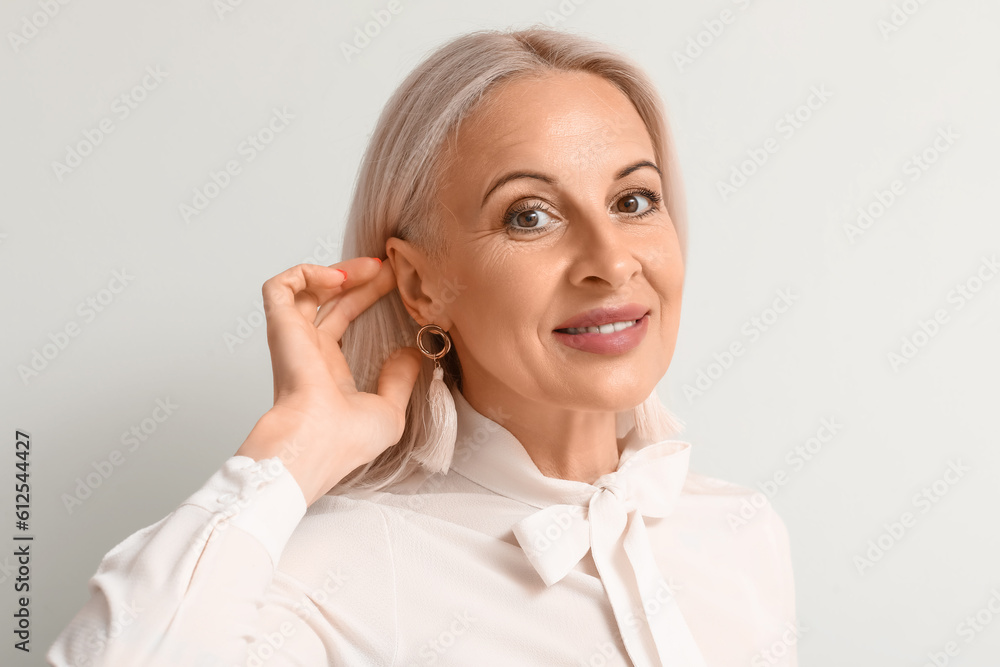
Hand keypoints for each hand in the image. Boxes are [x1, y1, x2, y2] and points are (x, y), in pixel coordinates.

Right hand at [235, 257, 422, 505]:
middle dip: (361, 278)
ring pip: (305, 288)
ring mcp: (293, 338)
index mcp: (329, 370)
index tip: (396, 283)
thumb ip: (401, 380)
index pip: (344, 320)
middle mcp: (308, 350)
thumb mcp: (390, 410)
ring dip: (337, 270)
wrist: (317, 444)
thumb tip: (413, 353)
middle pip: (330, 300)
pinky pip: (279, 287)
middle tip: (391, 266)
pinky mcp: (280, 327)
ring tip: (370, 268)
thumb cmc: (346, 440)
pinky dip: (305, 274)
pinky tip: (338, 280)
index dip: (367, 297)